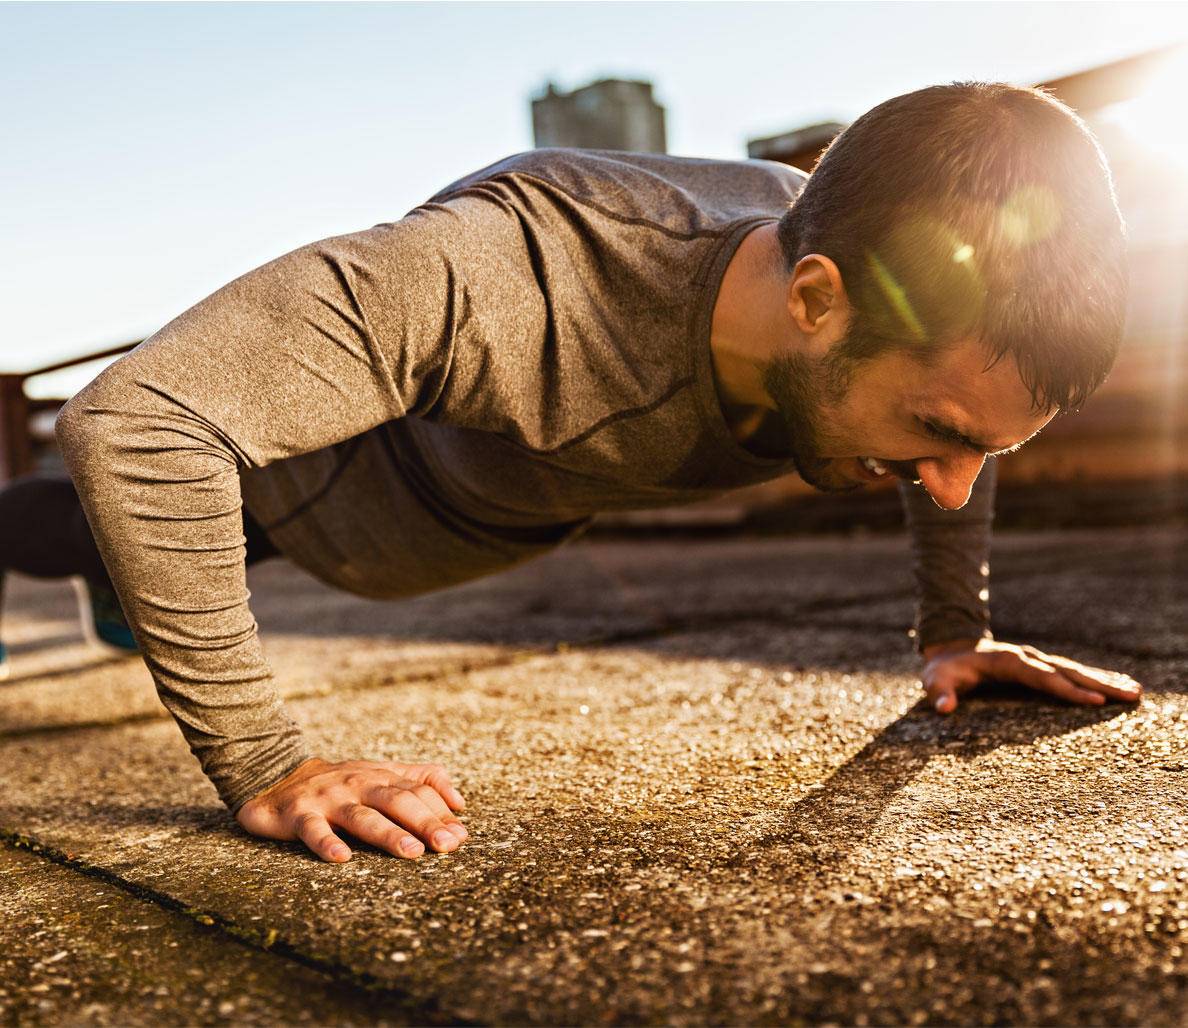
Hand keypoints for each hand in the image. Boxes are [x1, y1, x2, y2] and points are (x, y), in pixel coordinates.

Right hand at [235, 757, 468, 862]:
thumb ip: (421, 782)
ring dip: (388, 833)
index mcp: (381, 777)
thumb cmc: (341, 782)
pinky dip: (326, 842)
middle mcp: (358, 784)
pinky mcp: (299, 815)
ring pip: (362, 817)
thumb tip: (461, 804)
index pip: (417, 791)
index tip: (461, 836)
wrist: (277, 775)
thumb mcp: (382, 775)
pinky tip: (341, 857)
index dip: (440, 812)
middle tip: (447, 845)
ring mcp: (329, 799)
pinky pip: (313, 830)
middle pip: (397, 802)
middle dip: (425, 823)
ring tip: (411, 851)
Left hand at [920, 637, 1142, 714]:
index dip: (1067, 689)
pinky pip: (1070, 672)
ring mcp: (1036, 660)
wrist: (950, 650)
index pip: (1041, 677)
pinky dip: (1095, 678)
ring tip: (1135, 691)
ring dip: (1104, 680)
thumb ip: (939, 694)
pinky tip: (1118, 684)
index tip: (1094, 701)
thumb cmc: (944, 671)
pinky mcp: (1040, 666)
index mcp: (1006, 661)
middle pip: (1066, 671)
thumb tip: (944, 708)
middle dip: (1099, 684)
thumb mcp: (935, 681)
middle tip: (1130, 695)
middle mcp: (1027, 657)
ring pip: (1074, 670)